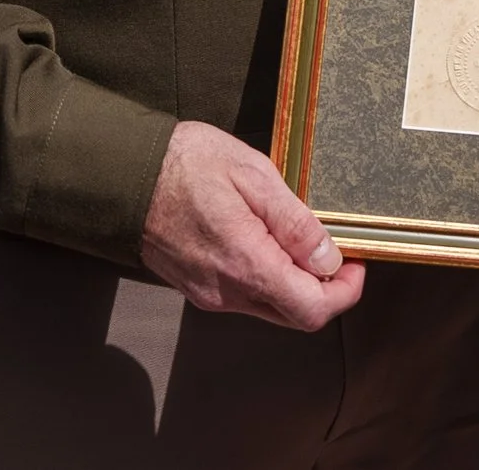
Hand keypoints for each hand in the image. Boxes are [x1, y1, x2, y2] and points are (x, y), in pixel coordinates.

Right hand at [139, 121, 364, 329]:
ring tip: (298, 236)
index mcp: (246, 265)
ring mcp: (208, 293)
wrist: (122, 173)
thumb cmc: (185, 163)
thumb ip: (294, 222)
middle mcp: (226, 292)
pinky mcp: (196, 287)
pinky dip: (267, 276)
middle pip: (294, 315)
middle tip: (335, 249)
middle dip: (324, 288)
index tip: (356, 262)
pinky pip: (244, 295)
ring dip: (294, 281)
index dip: (345, 292)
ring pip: (270, 307)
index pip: (312, 310)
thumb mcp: (252, 175)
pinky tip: (265, 239)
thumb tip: (329, 258)